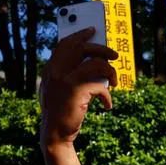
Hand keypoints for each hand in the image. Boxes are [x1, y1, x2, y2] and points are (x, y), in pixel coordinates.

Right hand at [39, 28, 117, 147]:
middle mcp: (55, 71)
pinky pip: (101, 85)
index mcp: (50, 69)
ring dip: (111, 71)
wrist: (54, 134)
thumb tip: (94, 62)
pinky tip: (107, 105)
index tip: (92, 31)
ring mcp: (65, 80)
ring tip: (115, 81)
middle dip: (101, 48)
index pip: (65, 44)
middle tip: (114, 55)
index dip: (79, 35)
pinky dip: (108, 96)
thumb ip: (68, 74)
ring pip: (96, 63)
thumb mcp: (59, 90)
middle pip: (82, 48)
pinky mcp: (76, 91)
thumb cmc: (60, 112)